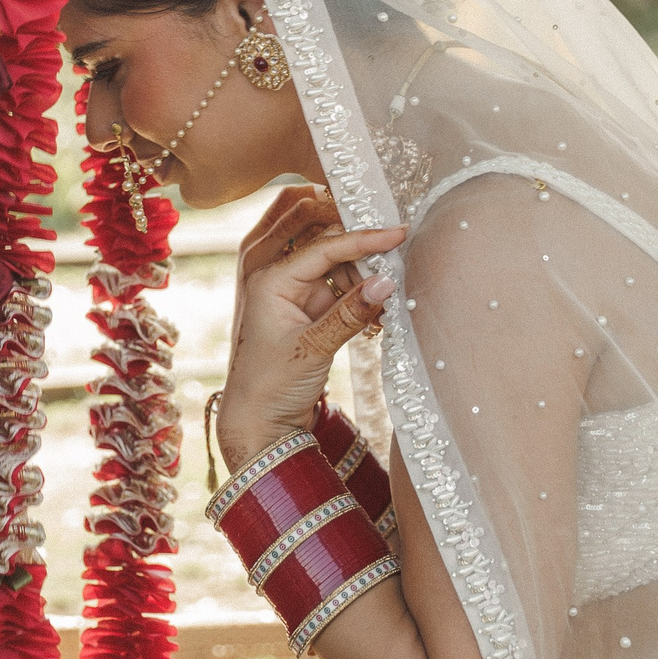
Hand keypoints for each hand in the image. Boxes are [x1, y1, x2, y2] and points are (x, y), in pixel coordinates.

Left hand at [215, 187, 403, 476]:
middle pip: (326, 246)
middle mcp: (277, 279)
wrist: (259, 425)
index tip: (398, 233)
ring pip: (335, 267)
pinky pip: (338, 290)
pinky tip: (377, 313)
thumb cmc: (272, 386)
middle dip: (361, 250)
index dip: (363, 239)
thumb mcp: (314, 348)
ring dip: (363, 276)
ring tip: (386, 298)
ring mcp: (292, 295)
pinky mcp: (306, 312)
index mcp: (269, 280)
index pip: (323, 247)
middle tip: (395, 258)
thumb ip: (351, 313)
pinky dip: (359, 296)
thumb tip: (387, 282)